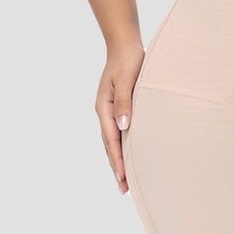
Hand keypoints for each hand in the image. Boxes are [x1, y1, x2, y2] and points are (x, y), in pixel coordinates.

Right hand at [95, 42, 144, 194]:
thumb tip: (123, 126)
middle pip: (109, 145)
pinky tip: (129, 153)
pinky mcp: (118, 106)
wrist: (124, 44)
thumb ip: (124, 102)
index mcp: (104, 107)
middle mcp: (105, 111)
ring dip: (118, 159)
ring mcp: (110, 109)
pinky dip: (122, 145)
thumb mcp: (126, 80)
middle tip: (124, 189)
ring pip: (113, 140)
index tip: (123, 178)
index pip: (111, 140)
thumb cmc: (128, 60)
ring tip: (125, 179)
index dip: (117, 160)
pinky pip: (118, 131)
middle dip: (116, 166)